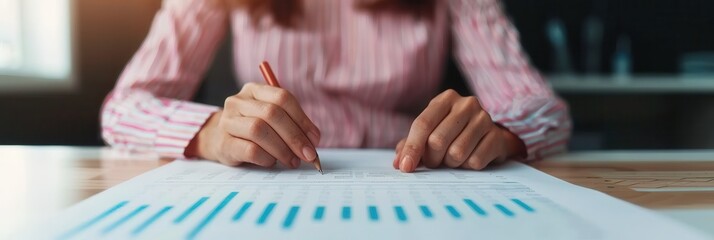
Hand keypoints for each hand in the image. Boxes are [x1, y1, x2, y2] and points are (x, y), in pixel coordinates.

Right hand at [186, 83, 320, 167]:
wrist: (219, 141)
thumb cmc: (253, 131)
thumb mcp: (271, 120)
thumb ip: (291, 125)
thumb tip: (312, 143)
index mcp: (254, 90)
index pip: (283, 97)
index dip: (302, 119)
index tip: (315, 139)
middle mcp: (238, 101)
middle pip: (272, 113)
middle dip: (295, 136)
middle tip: (308, 154)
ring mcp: (228, 121)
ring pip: (259, 130)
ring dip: (282, 149)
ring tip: (292, 161)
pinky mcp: (223, 143)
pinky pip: (249, 149)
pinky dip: (266, 158)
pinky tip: (272, 162)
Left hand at [393, 89, 525, 172]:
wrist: (490, 136)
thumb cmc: (453, 134)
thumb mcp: (431, 133)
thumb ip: (411, 145)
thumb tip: (399, 163)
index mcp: (446, 99)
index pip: (423, 124)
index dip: (412, 148)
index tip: (405, 167)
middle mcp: (466, 104)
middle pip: (437, 141)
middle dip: (432, 159)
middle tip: (434, 162)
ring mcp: (484, 119)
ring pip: (456, 153)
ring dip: (450, 163)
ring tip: (453, 158)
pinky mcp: (497, 136)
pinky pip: (475, 161)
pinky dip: (467, 167)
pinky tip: (469, 159)